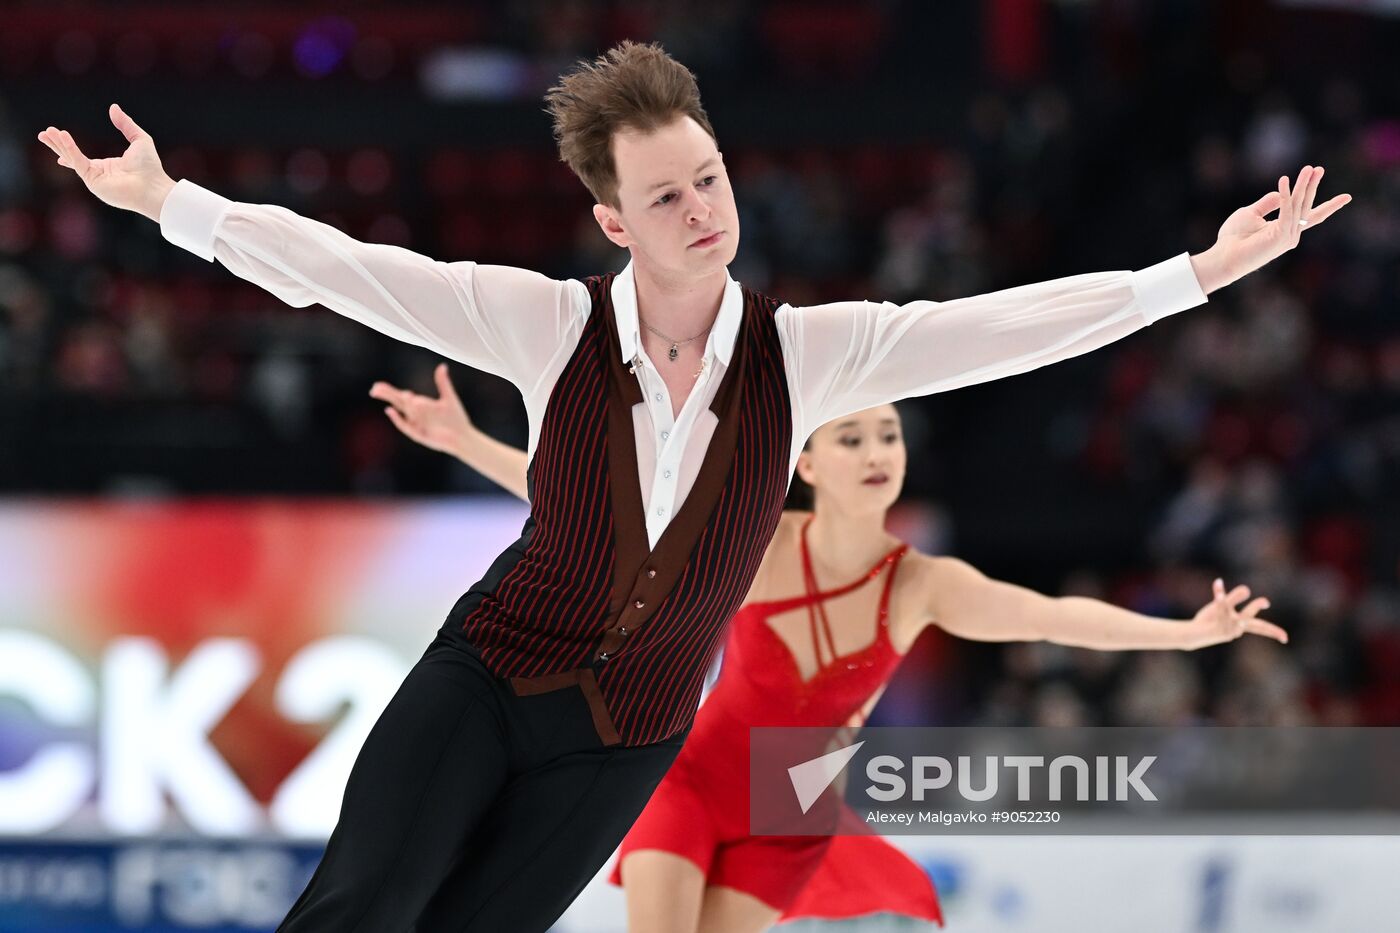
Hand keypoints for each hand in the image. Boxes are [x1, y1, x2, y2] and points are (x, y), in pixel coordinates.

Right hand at [37, 104, 175, 221]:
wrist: (153, 187)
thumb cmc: (150, 167)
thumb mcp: (139, 139)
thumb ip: (125, 124)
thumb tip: (113, 107)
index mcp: (109, 167)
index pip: (84, 158)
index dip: (70, 150)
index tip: (59, 142)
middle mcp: (100, 174)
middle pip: (73, 157)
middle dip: (58, 145)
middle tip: (44, 134)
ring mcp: (95, 180)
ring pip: (72, 159)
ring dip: (59, 146)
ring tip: (46, 133)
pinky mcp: (93, 183)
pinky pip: (78, 163)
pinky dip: (70, 150)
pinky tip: (63, 137)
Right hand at [369, 363, 474, 457]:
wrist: (463, 436)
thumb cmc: (456, 418)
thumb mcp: (449, 398)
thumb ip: (443, 382)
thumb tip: (442, 366)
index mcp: (419, 405)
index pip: (400, 396)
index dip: (388, 390)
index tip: (378, 384)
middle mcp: (415, 414)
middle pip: (397, 402)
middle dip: (387, 395)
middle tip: (374, 389)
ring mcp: (416, 424)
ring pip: (403, 412)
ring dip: (398, 403)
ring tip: (392, 393)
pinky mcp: (419, 434)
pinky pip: (405, 426)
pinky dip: (398, 420)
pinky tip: (391, 411)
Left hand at [1185, 578, 1286, 649]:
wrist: (1192, 633)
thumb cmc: (1211, 621)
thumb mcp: (1224, 607)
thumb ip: (1234, 598)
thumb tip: (1247, 590)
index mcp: (1241, 625)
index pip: (1261, 628)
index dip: (1273, 633)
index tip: (1285, 638)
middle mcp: (1235, 629)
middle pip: (1248, 619)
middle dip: (1255, 609)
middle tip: (1265, 601)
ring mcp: (1225, 630)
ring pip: (1230, 613)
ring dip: (1230, 600)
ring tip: (1241, 589)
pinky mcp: (1214, 628)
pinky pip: (1218, 609)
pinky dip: (1219, 595)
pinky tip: (1218, 583)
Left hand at [1190, 165, 1350, 292]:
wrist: (1223, 257)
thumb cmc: (1233, 238)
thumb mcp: (1251, 214)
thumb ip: (1267, 203)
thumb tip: (1280, 192)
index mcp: (1284, 229)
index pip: (1307, 211)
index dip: (1314, 194)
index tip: (1321, 177)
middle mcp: (1290, 233)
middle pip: (1306, 206)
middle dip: (1313, 186)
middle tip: (1320, 168)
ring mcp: (1288, 236)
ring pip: (1299, 205)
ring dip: (1304, 185)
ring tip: (1309, 168)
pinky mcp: (1281, 237)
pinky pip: (1287, 211)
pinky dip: (1286, 195)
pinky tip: (1284, 180)